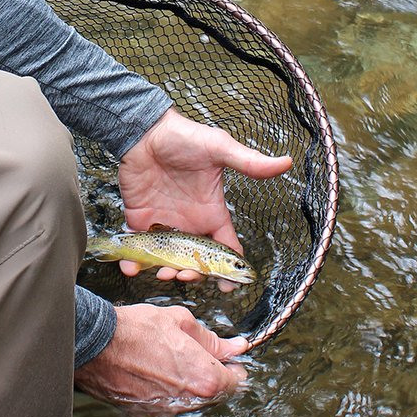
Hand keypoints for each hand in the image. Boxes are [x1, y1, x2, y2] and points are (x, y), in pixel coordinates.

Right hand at [73, 304, 247, 413]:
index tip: (226, 356)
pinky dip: (165, 390)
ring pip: (189, 400)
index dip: (233, 366)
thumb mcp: (181, 321)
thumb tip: (234, 347)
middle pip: (213, 393)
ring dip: (187, 384)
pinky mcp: (146, 414)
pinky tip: (152, 370)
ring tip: (168, 359)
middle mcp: (189, 402)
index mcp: (204, 378)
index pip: (236, 382)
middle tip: (195, 353)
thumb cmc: (138, 329)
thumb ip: (211, 340)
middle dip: (210, 374)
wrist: (97, 345)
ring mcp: (166, 411)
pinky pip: (166, 404)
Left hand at [117, 106, 291, 283]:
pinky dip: (133, 263)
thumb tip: (285, 162)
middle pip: (196, 262)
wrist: (145, 130)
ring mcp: (165, 224)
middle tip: (186, 275)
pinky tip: (130, 268)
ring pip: (168, 261)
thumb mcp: (219, 149)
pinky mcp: (140, 221)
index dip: (228, 270)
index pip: (225, 247)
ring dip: (166, 273)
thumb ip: (249, 162)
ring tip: (162, 272)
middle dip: (194, 275)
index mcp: (211, 212)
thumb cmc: (184, 137)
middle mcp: (190, 223)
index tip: (228, 286)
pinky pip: (138, 249)